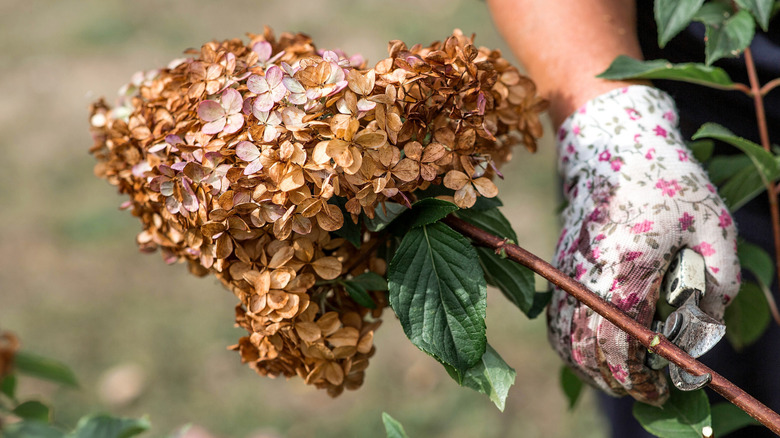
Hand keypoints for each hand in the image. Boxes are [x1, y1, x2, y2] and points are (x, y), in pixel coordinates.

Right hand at [548, 85, 739, 404]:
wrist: (612, 145)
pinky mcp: (561, 264)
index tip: (662, 387)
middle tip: (643, 389)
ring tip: (617, 376)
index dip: (639, 377)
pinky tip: (590, 347)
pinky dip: (569, 342)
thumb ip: (719, 279)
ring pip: (565, 338)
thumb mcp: (712, 224)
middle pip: (587, 350)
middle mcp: (586, 279)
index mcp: (624, 273)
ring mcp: (567, 272)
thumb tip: (709, 321)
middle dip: (615, 380)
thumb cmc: (666, 180)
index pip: (620, 345)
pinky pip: (555, 316)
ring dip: (588, 365)